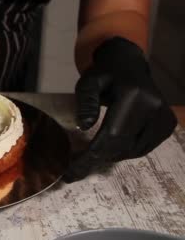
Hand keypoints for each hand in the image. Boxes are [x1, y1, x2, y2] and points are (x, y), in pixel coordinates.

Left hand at [65, 37, 176, 181]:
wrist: (129, 67)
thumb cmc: (105, 75)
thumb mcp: (88, 82)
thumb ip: (86, 102)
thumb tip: (85, 126)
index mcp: (134, 96)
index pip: (111, 135)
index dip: (90, 157)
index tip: (71, 173)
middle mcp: (154, 108)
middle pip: (122, 147)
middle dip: (96, 160)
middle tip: (75, 167)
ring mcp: (164, 118)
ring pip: (133, 152)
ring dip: (110, 156)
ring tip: (91, 153)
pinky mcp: (167, 125)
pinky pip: (143, 149)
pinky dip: (124, 152)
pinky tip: (111, 145)